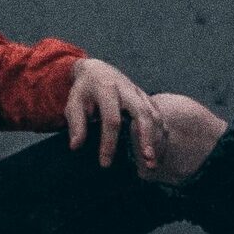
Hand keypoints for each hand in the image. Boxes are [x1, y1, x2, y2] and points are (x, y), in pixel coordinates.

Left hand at [65, 56, 161, 171]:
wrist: (96, 70)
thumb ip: (76, 123)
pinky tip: (157, 151)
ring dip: (156, 138)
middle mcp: (127, 89)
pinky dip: (160, 133)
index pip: (112, 119)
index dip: (109, 142)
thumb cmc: (84, 90)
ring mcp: (139, 92)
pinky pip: (158, 114)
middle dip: (146, 137)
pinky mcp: (146, 97)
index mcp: (106, 89)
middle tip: (146, 159)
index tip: (105, 163)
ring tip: (153, 161)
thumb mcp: (73, 103)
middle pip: (142, 113)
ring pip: (154, 114)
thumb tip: (76, 146)